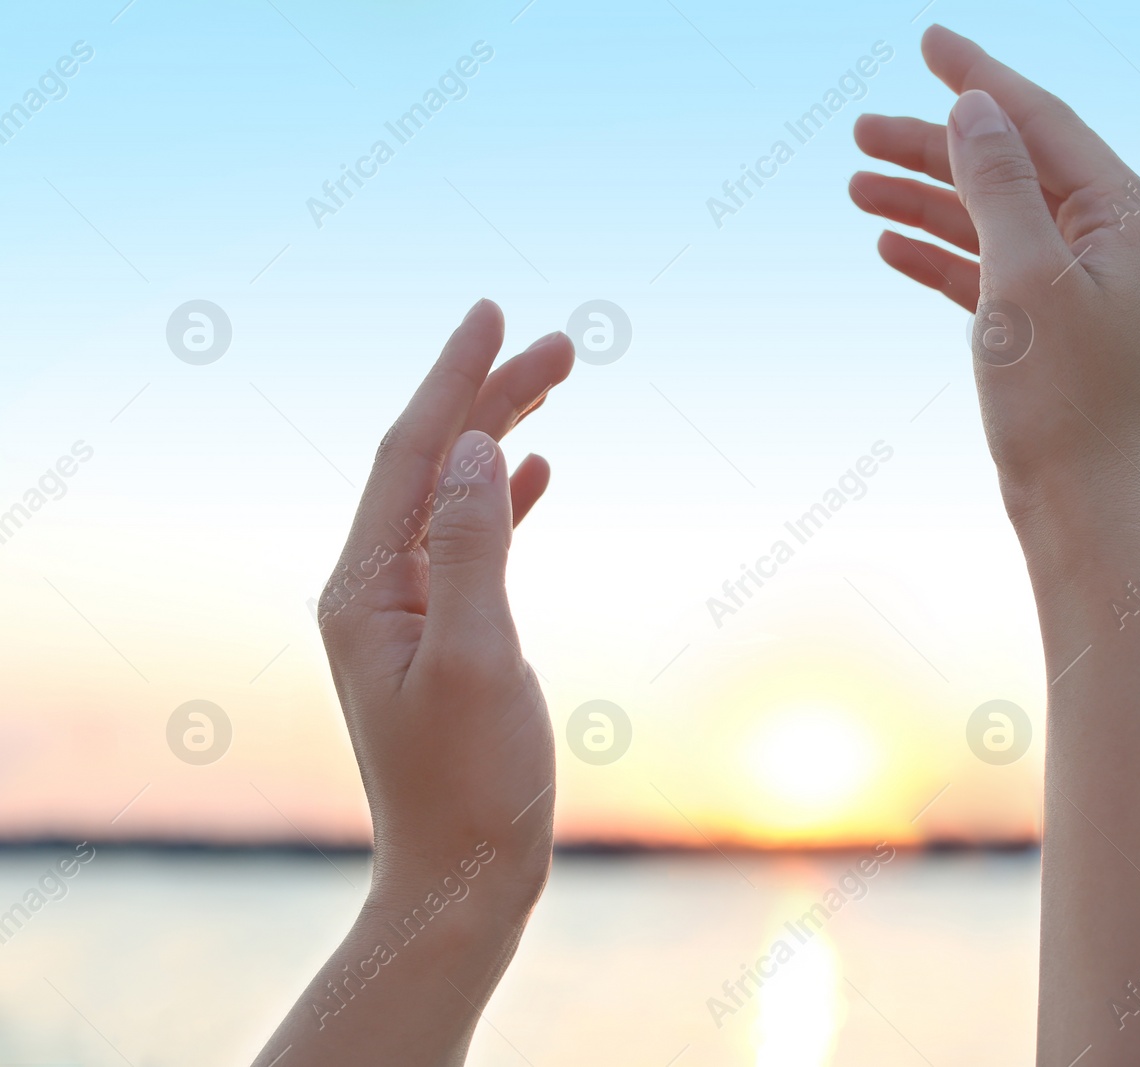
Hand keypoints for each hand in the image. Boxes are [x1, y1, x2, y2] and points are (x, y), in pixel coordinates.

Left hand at [318, 299, 572, 913]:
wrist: (463, 875)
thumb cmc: (471, 781)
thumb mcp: (478, 657)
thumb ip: (474, 546)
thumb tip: (479, 447)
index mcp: (366, 588)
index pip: (408, 455)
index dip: (451, 379)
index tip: (492, 312)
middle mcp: (376, 589)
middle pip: (432, 463)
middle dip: (488, 395)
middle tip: (560, 343)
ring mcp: (408, 611)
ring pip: (456, 495)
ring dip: (503, 435)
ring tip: (555, 381)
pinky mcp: (445, 634)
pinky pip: (474, 541)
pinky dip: (510, 499)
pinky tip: (543, 472)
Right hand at [852, 25, 1139, 521]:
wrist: (1086, 514)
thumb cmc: (1065, 404)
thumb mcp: (1024, 278)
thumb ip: (999, 183)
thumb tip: (976, 105)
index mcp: (1132, 216)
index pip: (1045, 122)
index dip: (980, 79)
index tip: (927, 40)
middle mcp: (1119, 242)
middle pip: (1015, 168)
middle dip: (936, 148)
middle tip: (859, 131)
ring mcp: (1088, 288)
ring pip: (997, 221)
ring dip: (928, 203)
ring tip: (856, 188)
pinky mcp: (1058, 332)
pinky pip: (995, 274)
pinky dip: (945, 258)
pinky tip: (892, 249)